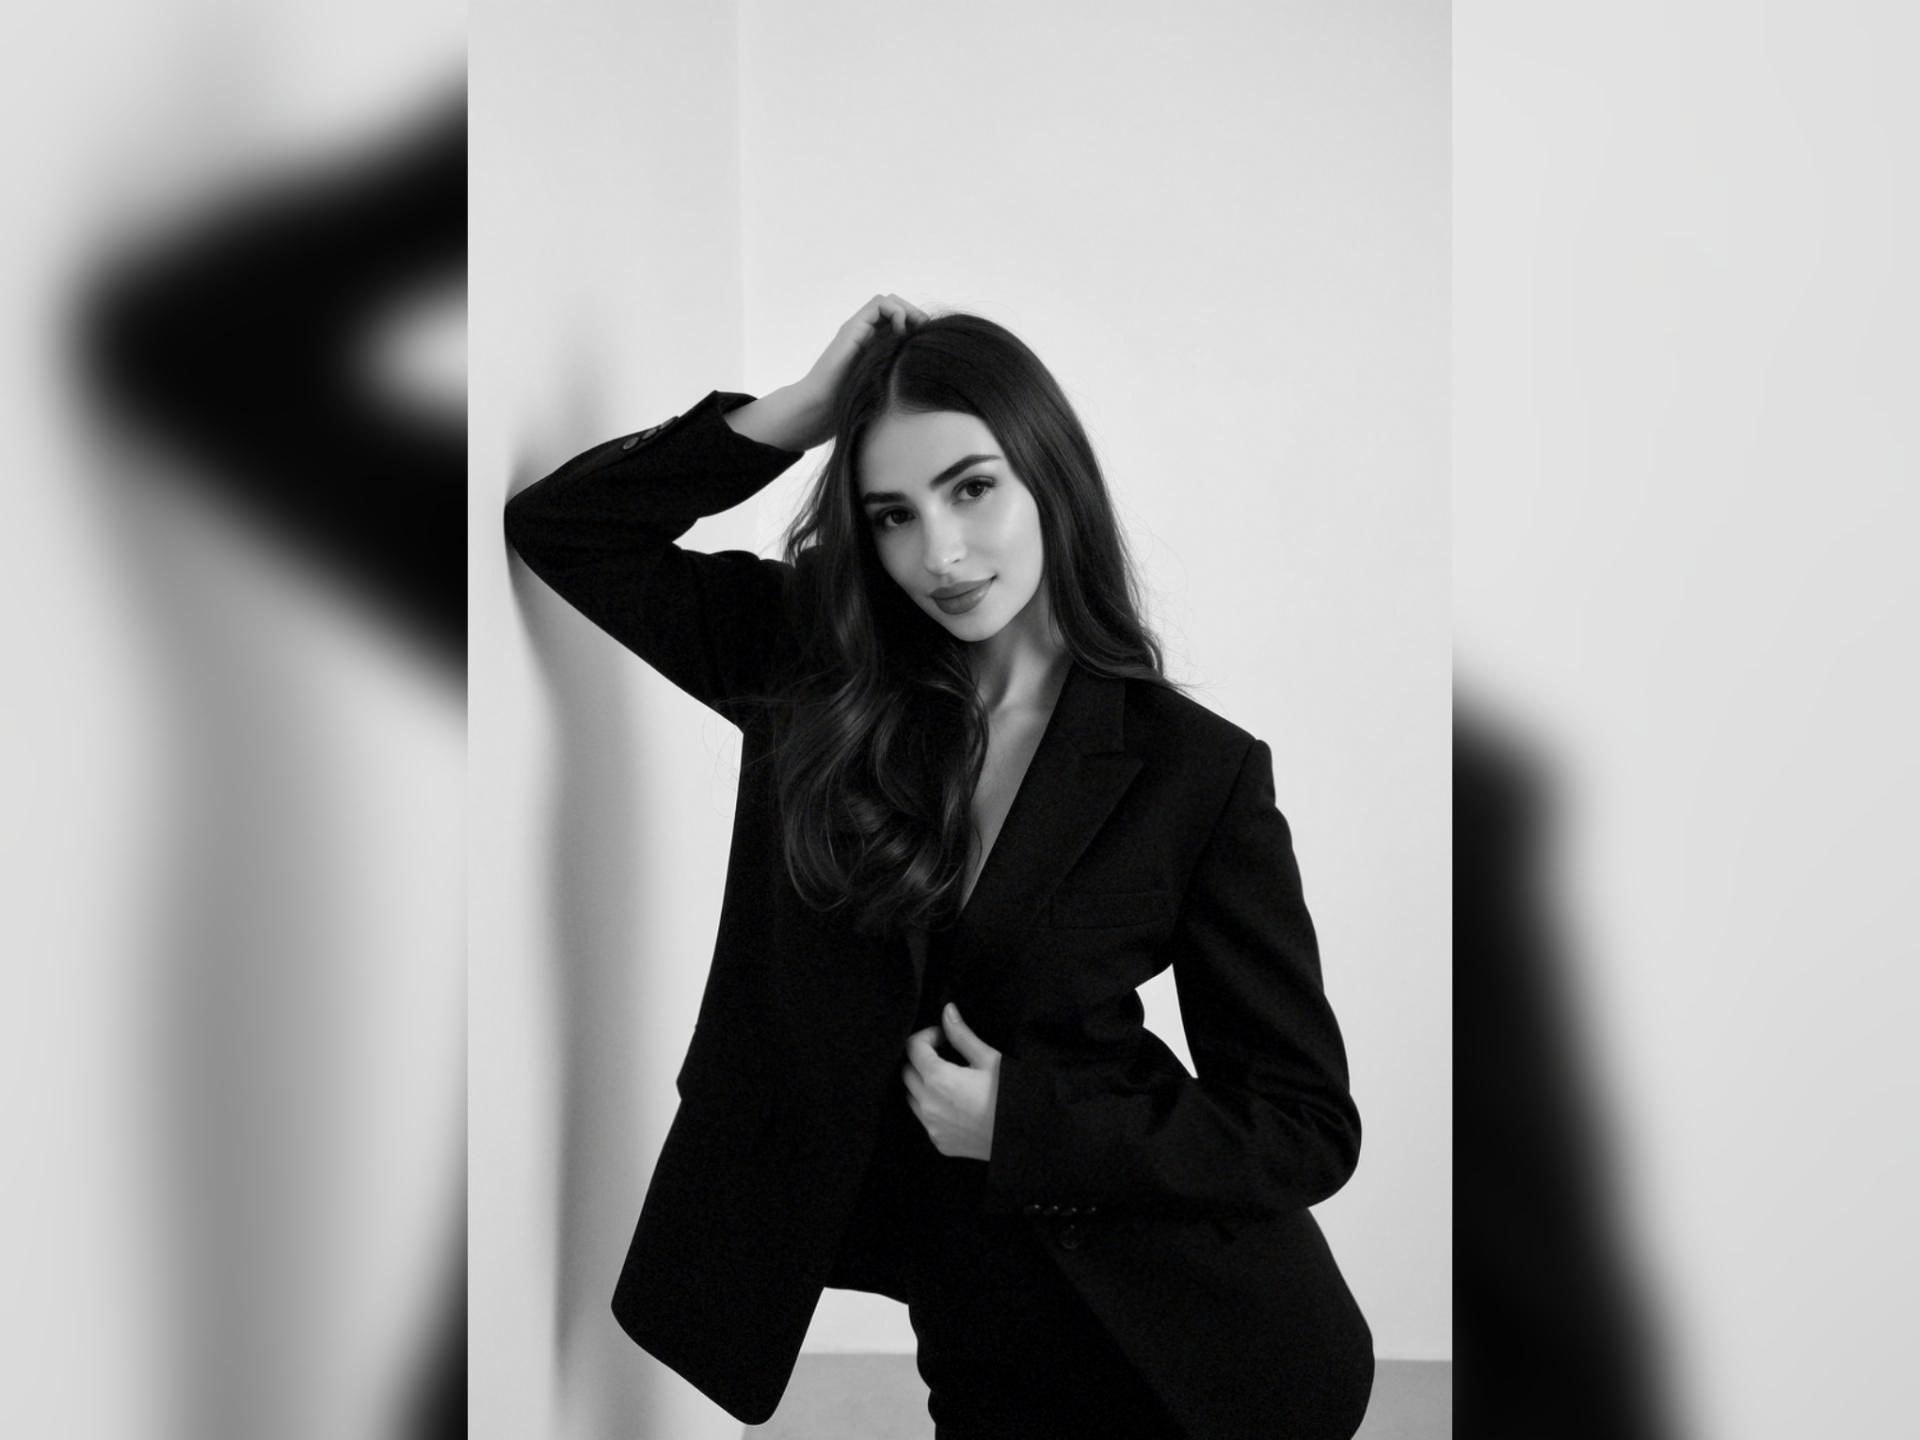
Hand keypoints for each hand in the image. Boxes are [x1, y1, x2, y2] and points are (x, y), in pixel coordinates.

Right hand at [790, 293, 929, 441]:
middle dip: (914, 314)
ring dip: (906, 310)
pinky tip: (900, 331)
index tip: (928, 340)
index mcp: (874, 347)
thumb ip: (899, 373)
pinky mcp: (851, 329)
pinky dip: (895, 311)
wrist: (820, 409)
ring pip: (886, 301)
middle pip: (894, 306)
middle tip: (926, 331)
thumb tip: (926, 370)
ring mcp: (856, 330)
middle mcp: (864, 334)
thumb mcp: (886, 387)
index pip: (899, 321)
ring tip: (915, 329)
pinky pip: (877, 305)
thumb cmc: (851, 406)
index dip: (916, 325)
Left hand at [901, 1002, 1000, 1160]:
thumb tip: (947, 1011)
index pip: (912, 1047)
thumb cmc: (1009, 1094)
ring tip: (949, 1080)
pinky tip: (954, 1104)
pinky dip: (931, 1107)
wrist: (1024, 1134)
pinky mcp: (939, 1142)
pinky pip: (924, 1119)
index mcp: (938, 1078)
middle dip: (921, 1059)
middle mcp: (928, 1104)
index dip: (926, 1036)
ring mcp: (932, 1126)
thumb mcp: (989, 1059)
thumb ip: (961, 1034)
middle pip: (907, 1072)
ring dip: (922, 1084)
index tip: (942, 1036)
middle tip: (944, 1056)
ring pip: (911, 1097)